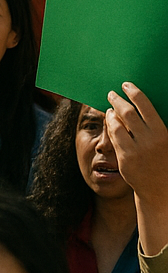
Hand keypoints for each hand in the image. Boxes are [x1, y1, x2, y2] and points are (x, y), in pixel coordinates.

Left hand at [106, 84, 167, 205]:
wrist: (161, 188)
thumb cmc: (164, 159)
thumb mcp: (166, 140)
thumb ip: (154, 124)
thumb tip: (140, 103)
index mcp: (163, 133)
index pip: (145, 106)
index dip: (134, 92)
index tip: (126, 85)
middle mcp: (150, 141)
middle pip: (127, 112)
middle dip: (117, 100)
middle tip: (111, 93)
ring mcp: (136, 150)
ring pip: (116, 124)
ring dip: (111, 113)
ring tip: (110, 108)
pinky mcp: (124, 159)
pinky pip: (113, 138)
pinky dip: (110, 126)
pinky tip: (110, 121)